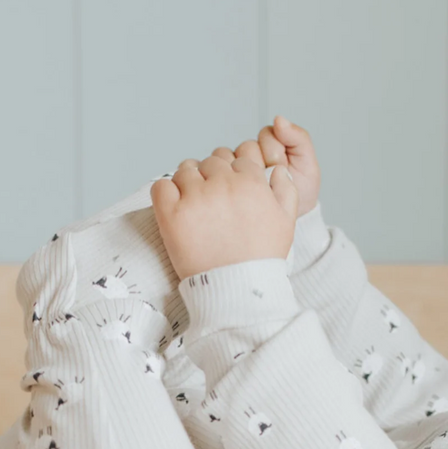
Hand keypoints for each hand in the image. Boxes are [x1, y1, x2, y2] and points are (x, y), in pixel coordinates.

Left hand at [150, 152, 298, 279]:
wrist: (238, 288)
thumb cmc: (262, 258)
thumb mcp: (286, 223)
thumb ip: (286, 190)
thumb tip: (278, 168)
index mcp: (252, 184)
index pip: (239, 160)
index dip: (236, 174)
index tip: (233, 191)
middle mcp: (223, 185)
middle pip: (212, 162)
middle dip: (213, 177)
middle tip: (213, 200)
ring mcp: (196, 198)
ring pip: (185, 170)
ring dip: (189, 183)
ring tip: (194, 205)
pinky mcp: (171, 214)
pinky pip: (161, 186)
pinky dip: (166, 193)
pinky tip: (176, 207)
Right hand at [214, 115, 319, 217]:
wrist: (292, 217)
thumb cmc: (300, 191)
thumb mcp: (308, 165)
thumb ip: (298, 138)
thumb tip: (278, 118)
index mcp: (271, 145)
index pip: (266, 135)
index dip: (275, 152)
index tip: (284, 168)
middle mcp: (251, 153)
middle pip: (247, 147)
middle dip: (262, 165)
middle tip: (271, 179)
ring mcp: (236, 165)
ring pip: (230, 157)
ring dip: (246, 174)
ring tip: (259, 188)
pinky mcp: (224, 178)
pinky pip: (217, 168)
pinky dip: (228, 178)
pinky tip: (240, 190)